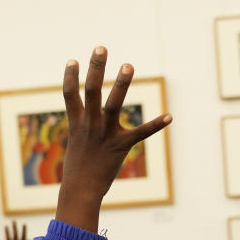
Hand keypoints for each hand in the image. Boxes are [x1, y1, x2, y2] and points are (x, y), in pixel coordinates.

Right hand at [57, 46, 171, 231]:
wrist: (81, 190)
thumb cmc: (79, 168)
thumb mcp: (76, 143)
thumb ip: (82, 127)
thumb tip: (82, 118)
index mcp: (77, 123)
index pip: (70, 95)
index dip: (70, 76)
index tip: (73, 60)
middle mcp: (90, 125)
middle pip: (91, 91)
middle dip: (96, 68)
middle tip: (101, 48)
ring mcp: (105, 134)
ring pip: (114, 104)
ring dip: (122, 84)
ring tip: (128, 65)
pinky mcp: (120, 146)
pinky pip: (141, 133)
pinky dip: (156, 125)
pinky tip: (169, 116)